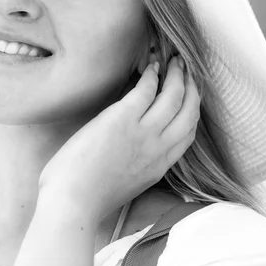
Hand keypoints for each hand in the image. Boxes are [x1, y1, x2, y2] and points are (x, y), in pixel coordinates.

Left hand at [38, 55, 199, 221]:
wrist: (73, 203)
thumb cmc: (87, 197)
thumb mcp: (125, 184)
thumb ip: (136, 165)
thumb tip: (130, 148)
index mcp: (159, 167)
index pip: (188, 134)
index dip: (191, 111)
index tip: (188, 97)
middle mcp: (158, 149)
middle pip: (189, 112)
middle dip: (192, 88)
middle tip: (187, 71)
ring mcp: (143, 133)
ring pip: (173, 96)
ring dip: (177, 75)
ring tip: (174, 61)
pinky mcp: (122, 119)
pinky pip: (146, 90)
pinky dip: (151, 75)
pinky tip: (149, 67)